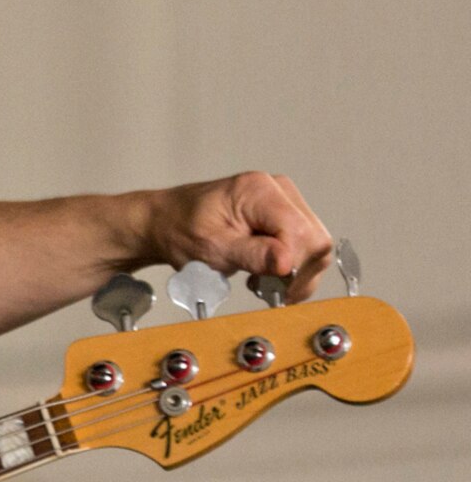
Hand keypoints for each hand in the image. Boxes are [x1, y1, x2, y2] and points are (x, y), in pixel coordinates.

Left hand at [142, 172, 334, 298]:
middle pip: (314, 238)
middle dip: (295, 271)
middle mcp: (278, 190)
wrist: (167, 223)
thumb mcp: (212, 248)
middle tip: (266, 291)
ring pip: (314, 245)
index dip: (292, 264)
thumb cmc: (181, 230)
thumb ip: (252, 255)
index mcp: (258, 191)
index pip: (299, 231)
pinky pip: (305, 246)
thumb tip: (287, 264)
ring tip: (261, 283)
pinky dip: (290, 267)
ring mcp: (284, 201)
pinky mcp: (284, 217)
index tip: (273, 288)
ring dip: (294, 272)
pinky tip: (265, 275)